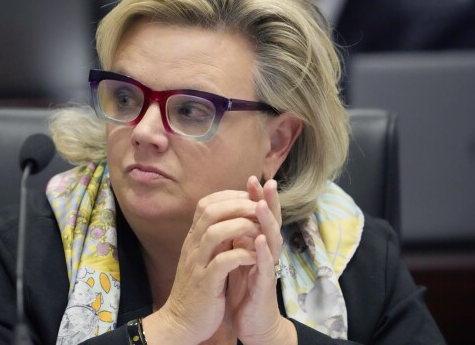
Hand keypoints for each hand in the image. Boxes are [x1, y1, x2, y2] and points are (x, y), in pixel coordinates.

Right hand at [144, 190, 263, 344]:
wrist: (180, 322)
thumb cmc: (198, 288)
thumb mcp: (202, 257)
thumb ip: (213, 238)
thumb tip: (230, 218)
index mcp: (193, 238)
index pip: (206, 204)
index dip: (229, 196)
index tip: (249, 196)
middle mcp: (193, 246)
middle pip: (211, 211)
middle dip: (238, 205)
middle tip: (259, 208)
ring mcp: (198, 263)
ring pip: (215, 232)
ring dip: (241, 226)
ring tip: (260, 229)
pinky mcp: (206, 283)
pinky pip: (223, 262)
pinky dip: (242, 255)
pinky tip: (255, 256)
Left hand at [226, 177, 295, 344]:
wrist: (251, 324)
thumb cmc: (244, 290)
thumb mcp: (238, 258)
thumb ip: (238, 237)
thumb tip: (231, 214)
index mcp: (259, 246)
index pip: (260, 217)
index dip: (257, 197)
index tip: (251, 178)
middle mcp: (267, 254)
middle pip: (271, 223)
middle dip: (269, 202)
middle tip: (266, 181)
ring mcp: (267, 269)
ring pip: (271, 241)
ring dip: (266, 222)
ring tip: (260, 205)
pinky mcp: (264, 287)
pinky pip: (265, 267)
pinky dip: (262, 253)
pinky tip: (259, 240)